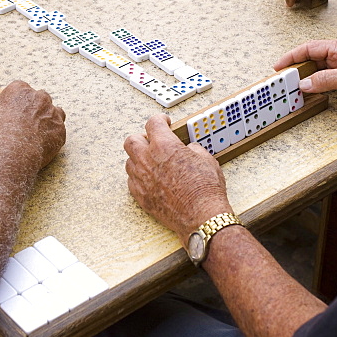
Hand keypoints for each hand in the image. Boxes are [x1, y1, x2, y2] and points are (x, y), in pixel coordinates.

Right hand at [0, 81, 66, 170]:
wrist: (10, 153)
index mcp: (19, 91)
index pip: (19, 89)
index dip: (15, 100)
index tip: (11, 109)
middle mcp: (38, 99)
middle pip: (39, 98)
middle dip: (33, 108)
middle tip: (24, 121)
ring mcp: (52, 114)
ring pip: (54, 112)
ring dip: (47, 119)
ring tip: (37, 131)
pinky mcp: (59, 131)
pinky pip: (58, 131)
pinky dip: (52, 136)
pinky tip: (42, 143)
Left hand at [123, 115, 232, 241]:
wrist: (201, 216)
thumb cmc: (205, 190)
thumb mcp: (206, 160)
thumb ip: (193, 149)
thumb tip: (190, 150)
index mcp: (164, 146)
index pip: (153, 123)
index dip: (159, 120)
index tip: (163, 122)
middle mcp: (148, 160)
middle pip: (132, 141)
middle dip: (141, 138)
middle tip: (152, 142)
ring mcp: (141, 179)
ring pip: (129, 161)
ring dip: (138, 159)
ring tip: (151, 162)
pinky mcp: (140, 196)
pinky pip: (131, 181)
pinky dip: (138, 177)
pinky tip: (149, 179)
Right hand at [274, 39, 336, 120]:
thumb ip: (327, 79)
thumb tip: (306, 83)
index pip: (311, 48)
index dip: (293, 56)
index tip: (280, 65)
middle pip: (312, 60)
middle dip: (296, 68)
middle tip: (283, 79)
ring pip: (318, 72)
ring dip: (305, 79)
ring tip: (292, 87)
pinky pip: (326, 82)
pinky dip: (316, 87)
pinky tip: (310, 92)